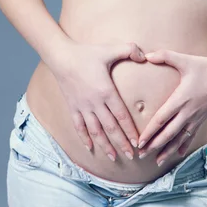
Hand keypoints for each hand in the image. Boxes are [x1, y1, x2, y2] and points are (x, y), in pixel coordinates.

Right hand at [53, 40, 145, 161]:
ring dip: (105, 145)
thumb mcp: (110, 49)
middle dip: (121, 143)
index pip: (121, 116)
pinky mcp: (72, 107)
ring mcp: (82, 106)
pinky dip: (84, 138)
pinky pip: (79, 126)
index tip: (138, 142)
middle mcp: (95, 103)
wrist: (62, 56)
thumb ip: (129, 50)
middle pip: (110, 128)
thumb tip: (144, 56)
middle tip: (131, 156)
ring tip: (113, 157)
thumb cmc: (87, 53)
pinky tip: (90, 148)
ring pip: (95, 131)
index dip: (130, 131)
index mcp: (106, 91)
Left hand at [137, 50, 206, 165]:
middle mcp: (188, 112)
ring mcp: (196, 117)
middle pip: (168, 133)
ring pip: (179, 138)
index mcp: (181, 99)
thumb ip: (165, 56)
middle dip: (154, 145)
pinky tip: (177, 155)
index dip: (150, 132)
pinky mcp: (203, 118)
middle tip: (140, 155)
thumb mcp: (186, 59)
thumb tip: (146, 55)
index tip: (140, 142)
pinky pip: (191, 136)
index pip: (162, 119)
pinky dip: (183, 146)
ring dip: (167, 150)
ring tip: (157, 161)